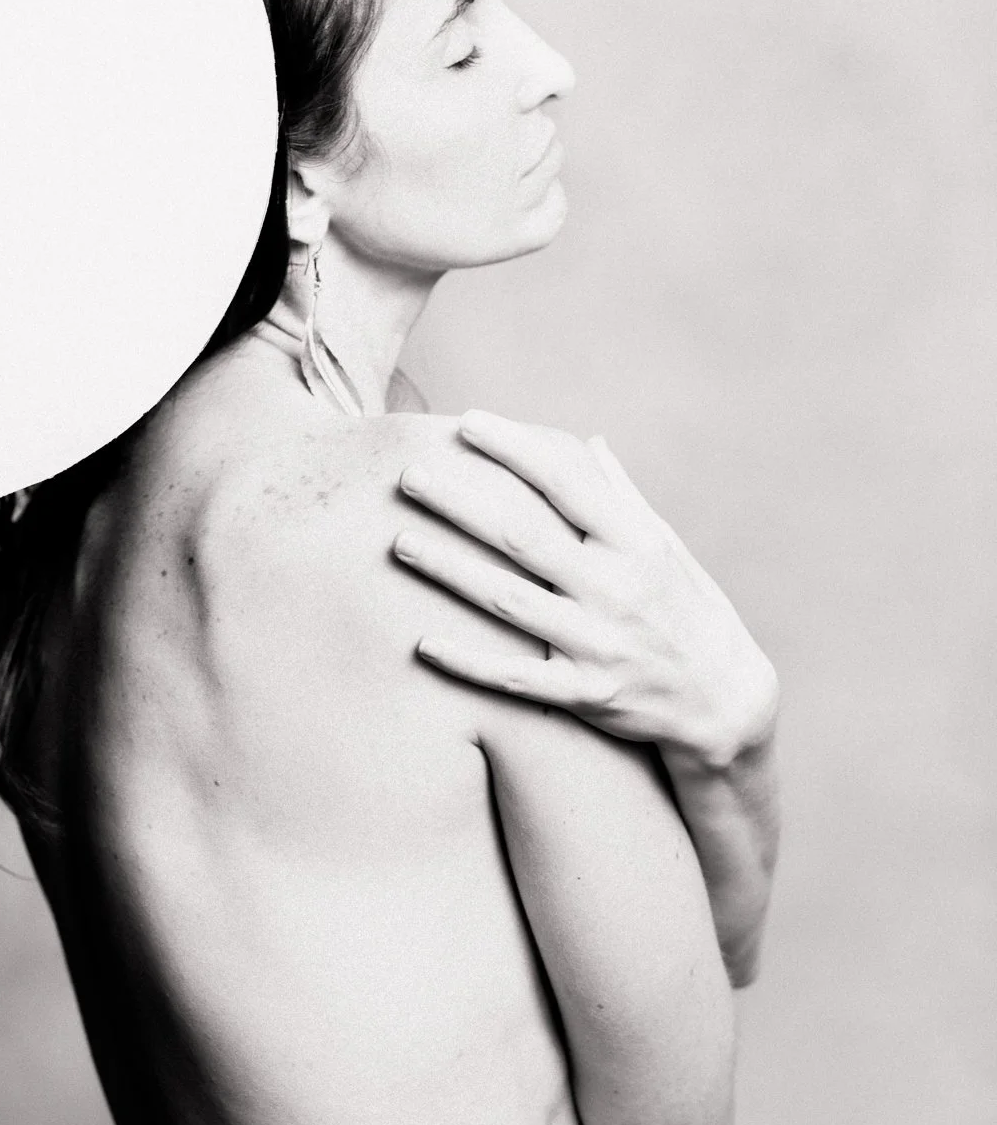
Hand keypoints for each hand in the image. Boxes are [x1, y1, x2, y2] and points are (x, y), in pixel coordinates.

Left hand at [394, 410, 778, 769]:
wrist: (727, 703)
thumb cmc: (689, 610)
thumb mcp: (668, 548)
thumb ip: (622, 496)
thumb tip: (589, 442)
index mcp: (635, 544)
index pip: (566, 484)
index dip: (515, 449)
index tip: (468, 421)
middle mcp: (616, 589)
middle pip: (522, 538)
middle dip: (461, 504)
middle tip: (408, 475)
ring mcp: (599, 643)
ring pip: (508, 602)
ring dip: (449, 571)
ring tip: (398, 543)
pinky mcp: (586, 694)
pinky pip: (516, 679)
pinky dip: (469, 662)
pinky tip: (422, 643)